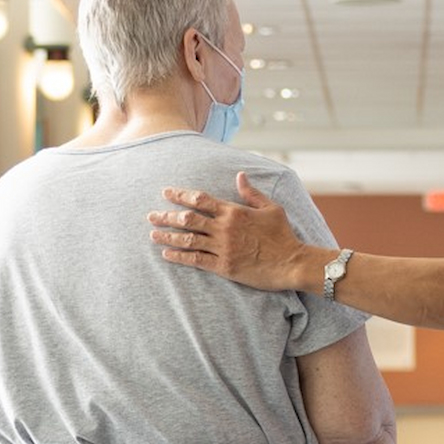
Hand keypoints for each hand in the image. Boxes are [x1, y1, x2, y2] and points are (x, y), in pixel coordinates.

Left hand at [148, 173, 303, 288]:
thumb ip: (252, 193)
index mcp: (234, 211)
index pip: (200, 199)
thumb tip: (239, 176)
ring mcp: (223, 248)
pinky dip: (180, 257)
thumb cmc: (283, 235)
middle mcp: (224, 228)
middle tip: (151, 216)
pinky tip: (167, 255)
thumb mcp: (271, 208)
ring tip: (153, 235)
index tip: (166, 193)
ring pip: (188, 240)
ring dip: (168, 237)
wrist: (292, 262)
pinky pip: (196, 260)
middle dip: (167, 216)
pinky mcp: (224, 267)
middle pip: (188, 219)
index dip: (180, 195)